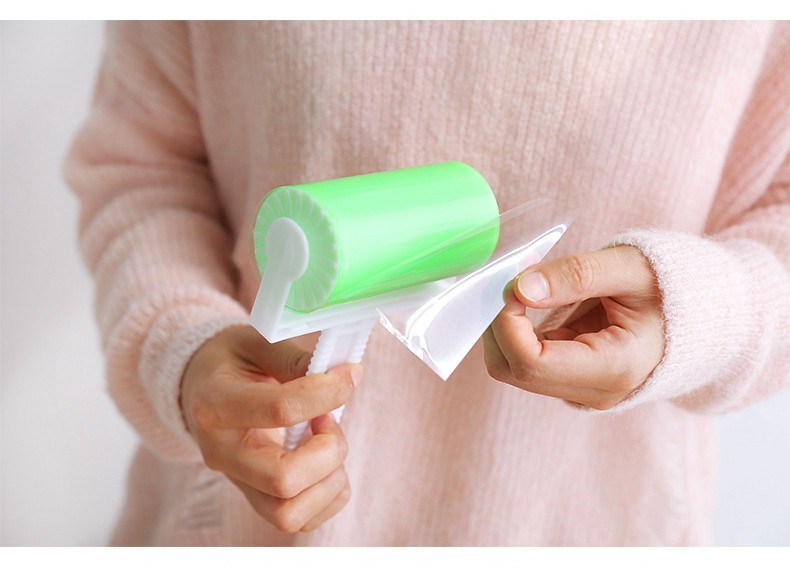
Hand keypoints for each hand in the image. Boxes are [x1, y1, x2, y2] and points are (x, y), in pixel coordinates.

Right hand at [180, 325, 360, 532]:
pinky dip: (331, 495)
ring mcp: (239, 483)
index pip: (279, 410)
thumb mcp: (254, 342)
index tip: (348, 376)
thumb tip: (342, 376)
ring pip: (290, 514)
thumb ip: (293, 359)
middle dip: (328, 450)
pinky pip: (303, 520)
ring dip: (329, 479)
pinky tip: (326, 460)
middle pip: (283, 480)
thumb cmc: (229, 363)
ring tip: (325, 441)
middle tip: (328, 419)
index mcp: (216, 405)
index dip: (326, 392)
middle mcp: (222, 454)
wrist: (199, 389)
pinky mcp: (257, 499)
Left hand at [484, 246, 663, 409]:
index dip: (507, 323)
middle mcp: (596, 391)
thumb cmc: (670, 288)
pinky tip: (533, 301)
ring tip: (526, 285)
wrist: (700, 316)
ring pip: (514, 367)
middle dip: (499, 325)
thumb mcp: (628, 268)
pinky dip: (518, 330)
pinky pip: (527, 360)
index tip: (510, 284)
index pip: (531, 363)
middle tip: (510, 280)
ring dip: (506, 326)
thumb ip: (576, 275)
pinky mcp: (573, 380)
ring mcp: (582, 391)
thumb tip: (521, 287)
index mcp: (614, 369)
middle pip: (514, 370)